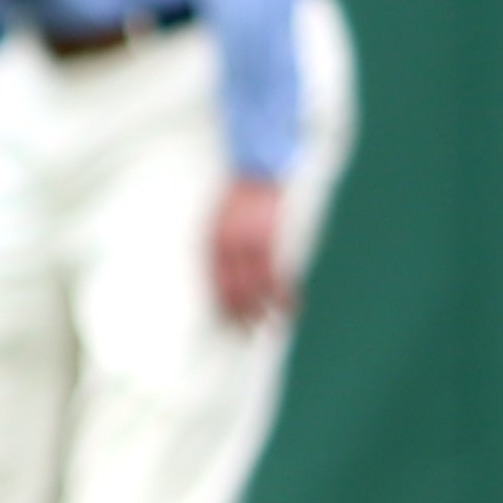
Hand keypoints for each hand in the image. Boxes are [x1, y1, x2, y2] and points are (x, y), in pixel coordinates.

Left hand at [209, 174, 289, 322]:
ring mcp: (248, 243)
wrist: (258, 166)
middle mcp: (226, 245)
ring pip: (253, 285)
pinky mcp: (268, 239)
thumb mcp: (223, 216)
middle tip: (242, 336)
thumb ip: (222, 241)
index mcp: (213, 240)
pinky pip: (275, 273)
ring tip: (265, 331)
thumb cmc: (243, 191)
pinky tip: (289, 308)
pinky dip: (283, 293)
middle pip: (229, 288)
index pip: (213, 280)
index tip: (224, 322)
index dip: (220, 303)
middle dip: (236, 313)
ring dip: (259, 310)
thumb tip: (224, 266)